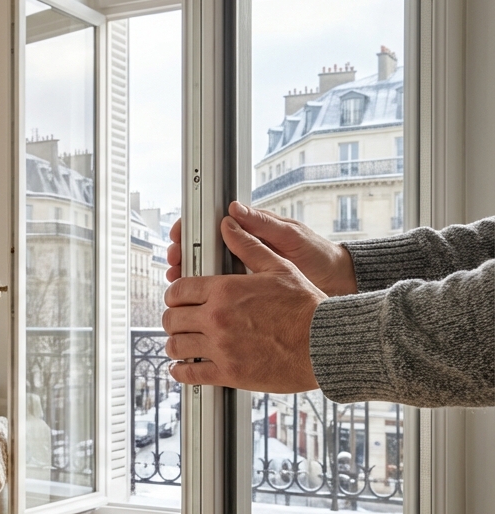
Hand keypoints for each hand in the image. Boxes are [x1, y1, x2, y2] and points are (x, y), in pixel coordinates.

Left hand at [162, 215, 325, 391]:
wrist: (326, 343)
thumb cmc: (307, 306)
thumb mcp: (279, 268)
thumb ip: (248, 247)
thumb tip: (228, 226)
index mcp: (225, 291)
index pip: (178, 290)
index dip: (174, 294)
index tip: (177, 299)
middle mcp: (217, 318)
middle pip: (171, 318)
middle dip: (173, 318)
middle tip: (179, 321)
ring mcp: (221, 347)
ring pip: (176, 345)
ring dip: (175, 343)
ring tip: (181, 343)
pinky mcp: (229, 372)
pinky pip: (190, 374)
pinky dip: (180, 371)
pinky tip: (181, 367)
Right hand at [167, 201, 357, 295]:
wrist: (338, 283)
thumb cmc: (318, 256)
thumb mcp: (291, 237)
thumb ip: (262, 224)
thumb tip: (234, 210)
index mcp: (250, 232)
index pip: (210, 226)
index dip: (190, 230)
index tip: (179, 236)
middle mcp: (242, 252)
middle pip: (201, 250)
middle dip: (183, 255)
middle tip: (175, 262)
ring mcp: (242, 273)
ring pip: (205, 273)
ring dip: (188, 278)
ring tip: (178, 281)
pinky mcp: (246, 293)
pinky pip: (218, 294)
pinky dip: (203, 298)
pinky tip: (194, 303)